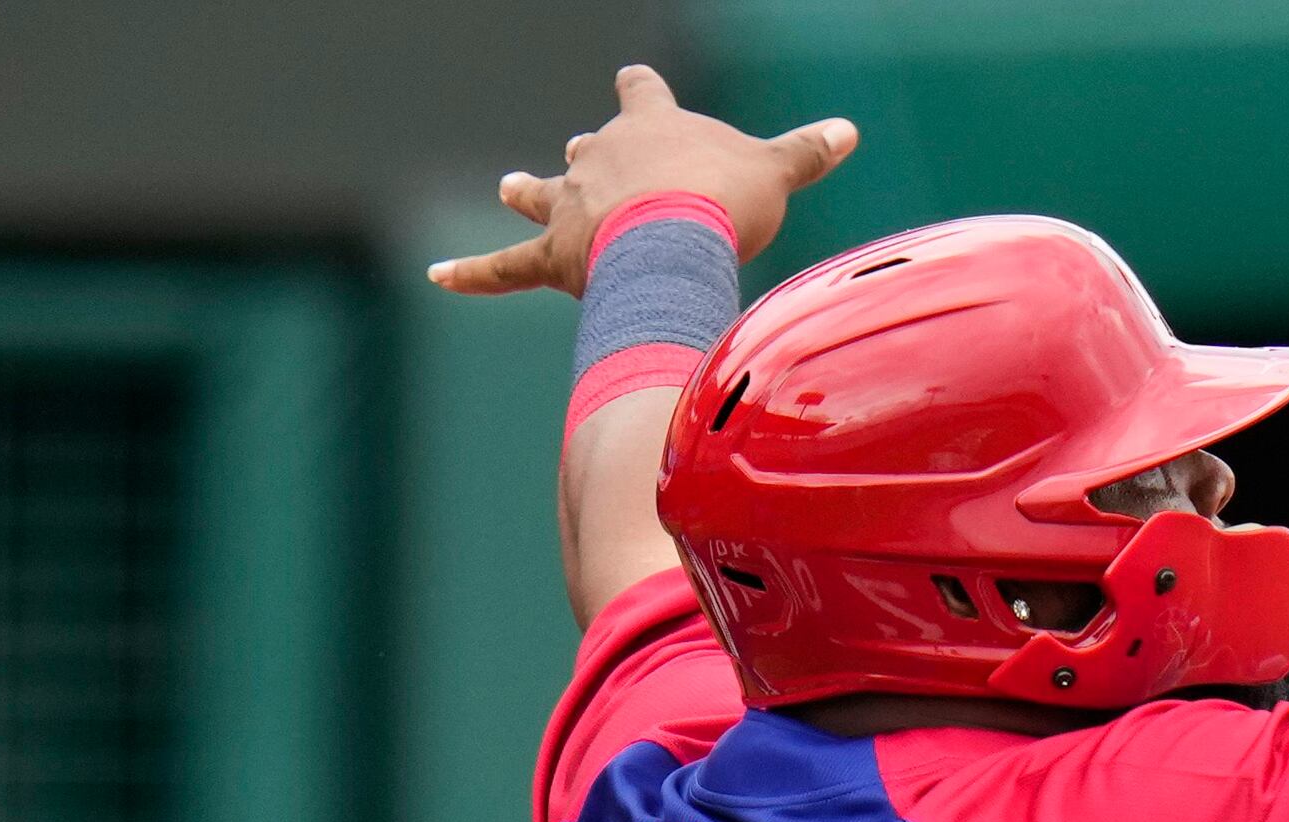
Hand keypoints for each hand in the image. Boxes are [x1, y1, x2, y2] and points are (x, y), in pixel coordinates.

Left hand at [430, 63, 857, 299]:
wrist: (672, 238)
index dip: (641, 89)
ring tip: (510, 187)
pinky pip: (504, 267)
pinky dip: (473, 275)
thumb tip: (850, 130)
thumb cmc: (722, 199)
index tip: (634, 79)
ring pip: (541, 194)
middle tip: (580, 151)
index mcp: (649, 128)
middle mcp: (599, 158)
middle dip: (587, 152)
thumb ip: (806, 153)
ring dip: (527, 191)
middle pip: (588, 147)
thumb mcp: (774, 171)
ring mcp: (571, 206)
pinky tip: (438, 277)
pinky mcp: (553, 256)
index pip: (642, 94)